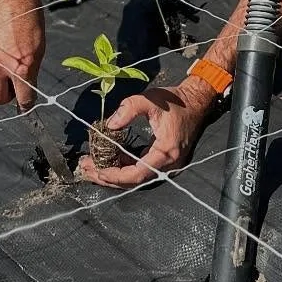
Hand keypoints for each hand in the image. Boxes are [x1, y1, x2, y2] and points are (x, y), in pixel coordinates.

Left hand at [78, 76, 217, 187]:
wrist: (196, 101)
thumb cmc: (175, 101)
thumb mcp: (150, 99)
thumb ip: (128, 109)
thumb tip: (109, 126)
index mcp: (166, 152)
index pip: (137, 174)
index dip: (115, 175)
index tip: (97, 169)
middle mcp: (168, 164)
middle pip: (134, 181)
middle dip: (108, 177)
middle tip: (86, 170)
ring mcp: (167, 165)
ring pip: (136, 178)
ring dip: (113, 173)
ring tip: (91, 166)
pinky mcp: (163, 160)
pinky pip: (141, 170)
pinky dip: (124, 167)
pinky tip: (108, 160)